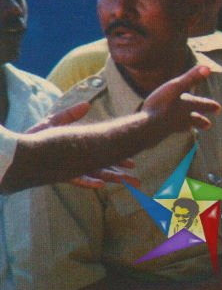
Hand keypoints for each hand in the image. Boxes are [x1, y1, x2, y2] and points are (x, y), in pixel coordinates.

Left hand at [26, 103, 141, 188]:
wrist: (15, 151)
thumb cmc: (33, 138)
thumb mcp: (53, 123)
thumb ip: (69, 115)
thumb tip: (86, 105)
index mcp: (80, 152)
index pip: (103, 156)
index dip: (118, 159)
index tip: (132, 162)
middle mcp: (77, 163)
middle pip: (104, 169)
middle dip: (121, 175)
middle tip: (138, 180)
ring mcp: (70, 169)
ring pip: (95, 174)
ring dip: (112, 179)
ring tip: (128, 183)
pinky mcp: (59, 173)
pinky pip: (76, 179)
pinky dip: (87, 182)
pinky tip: (100, 184)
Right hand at [142, 66, 221, 134]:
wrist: (146, 129)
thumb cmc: (161, 106)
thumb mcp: (175, 87)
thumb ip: (191, 78)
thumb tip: (208, 67)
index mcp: (187, 106)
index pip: (202, 104)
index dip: (210, 105)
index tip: (219, 108)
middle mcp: (182, 118)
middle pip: (194, 119)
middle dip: (201, 121)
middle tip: (209, 125)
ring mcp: (171, 128)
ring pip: (183, 126)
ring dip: (188, 126)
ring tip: (189, 128)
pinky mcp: (160, 133)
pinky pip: (168, 131)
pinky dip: (171, 130)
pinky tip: (166, 131)